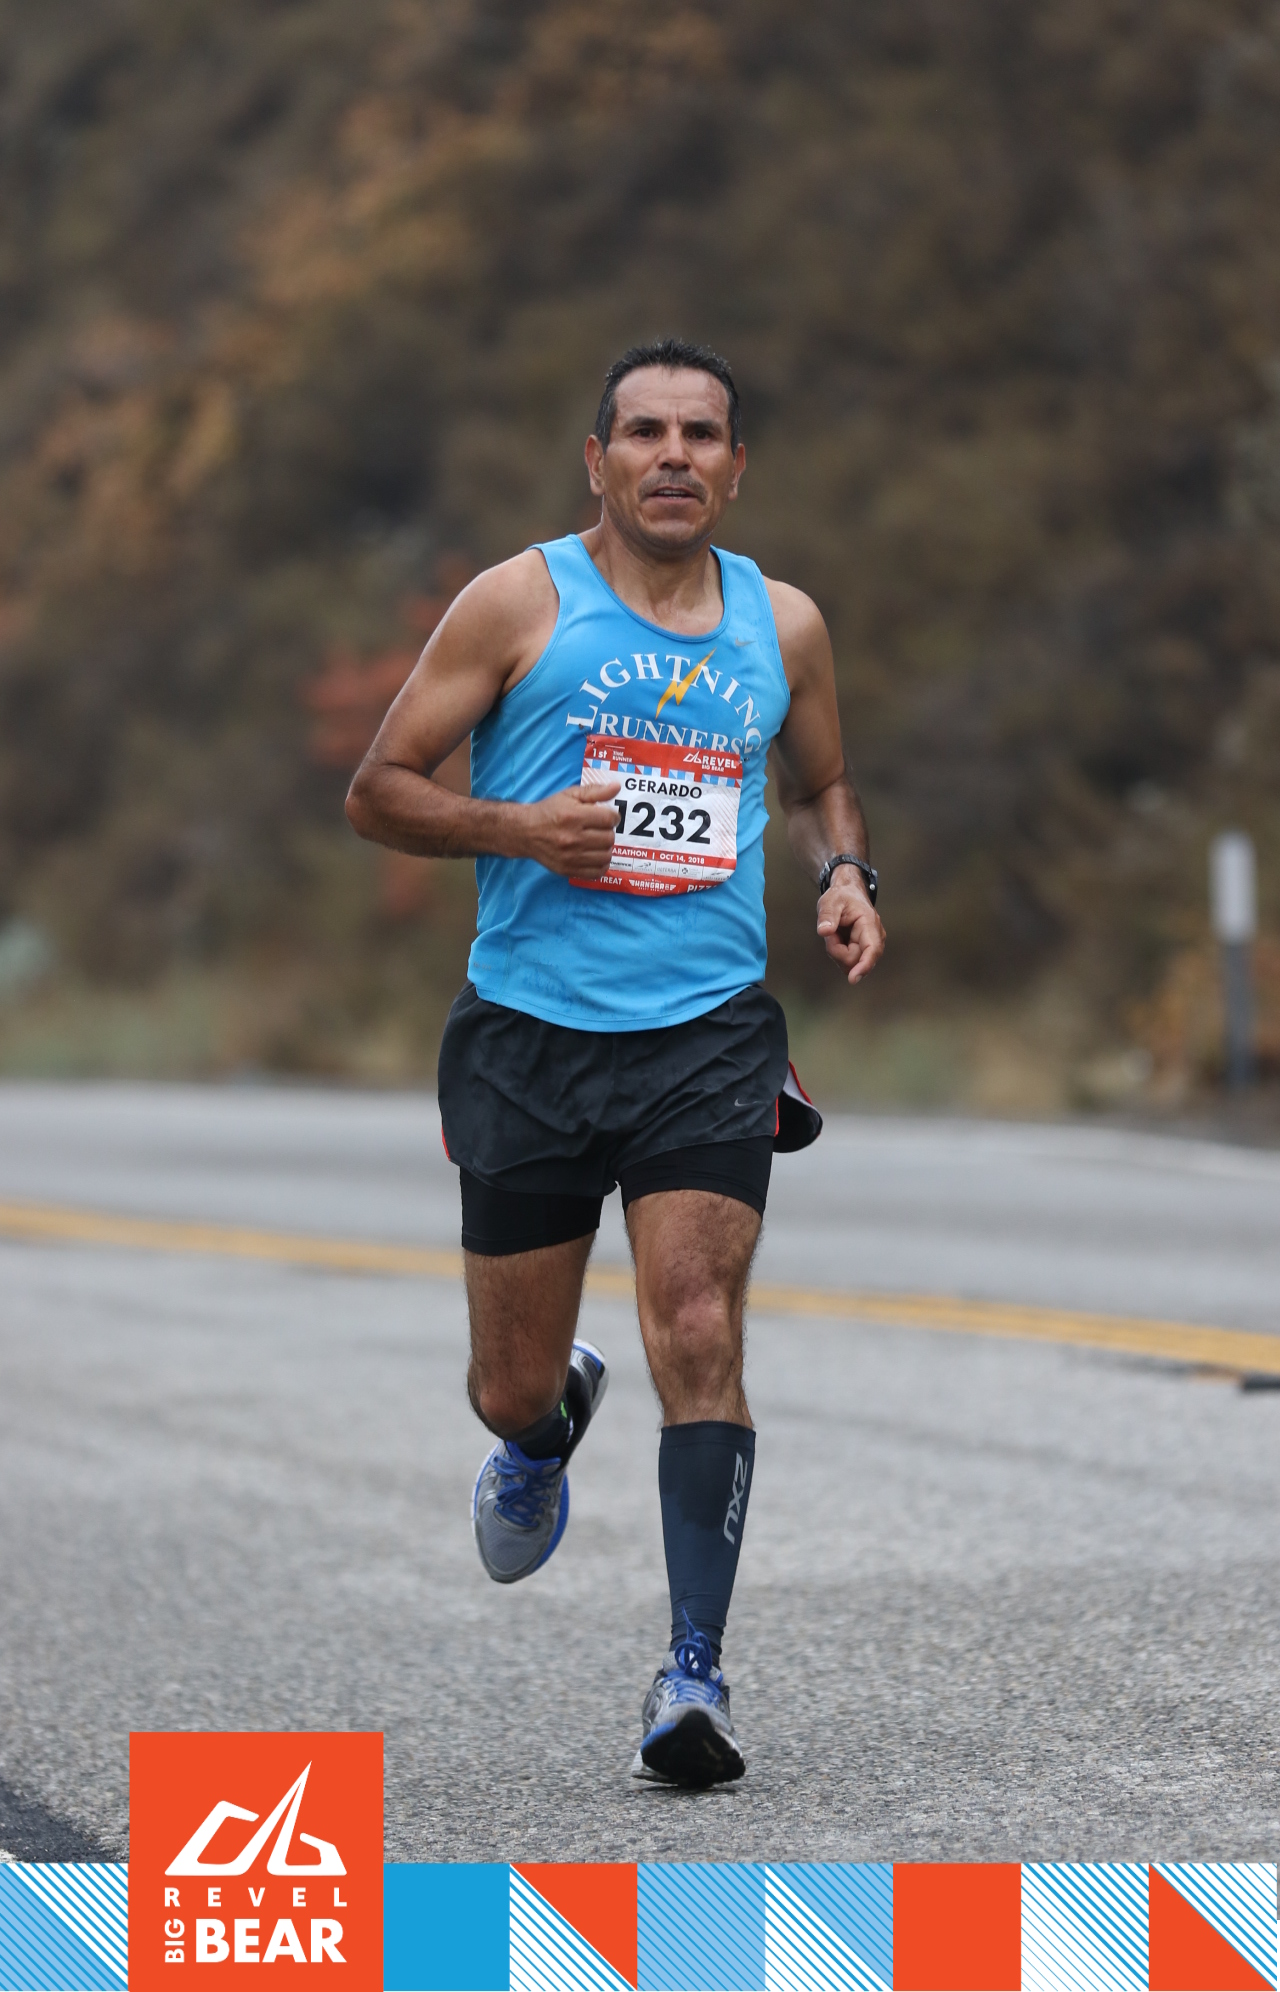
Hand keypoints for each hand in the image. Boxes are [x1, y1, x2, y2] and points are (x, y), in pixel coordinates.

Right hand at [521, 779, 620, 877]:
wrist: (525, 831)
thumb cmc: (549, 811)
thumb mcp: (570, 794)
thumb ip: (595, 791)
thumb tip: (617, 787)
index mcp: (573, 816)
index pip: (609, 819)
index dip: (613, 816)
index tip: (608, 816)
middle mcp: (572, 838)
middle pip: (609, 838)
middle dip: (608, 831)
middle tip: (599, 828)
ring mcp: (570, 857)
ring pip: (606, 856)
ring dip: (605, 848)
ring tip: (597, 841)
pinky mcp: (568, 870)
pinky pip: (597, 872)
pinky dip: (601, 864)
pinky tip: (595, 855)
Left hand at [816, 869, 885, 984]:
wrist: (847, 894)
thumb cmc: (841, 897)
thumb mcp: (830, 901)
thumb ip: (827, 916)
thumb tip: (824, 932)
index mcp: (869, 923)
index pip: (872, 949)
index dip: (864, 965)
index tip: (853, 979)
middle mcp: (874, 937)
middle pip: (855, 960)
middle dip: (837, 950)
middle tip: (829, 932)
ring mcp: (868, 946)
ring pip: (850, 964)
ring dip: (836, 952)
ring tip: (834, 932)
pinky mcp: (861, 951)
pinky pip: (848, 962)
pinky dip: (838, 953)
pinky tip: (836, 939)